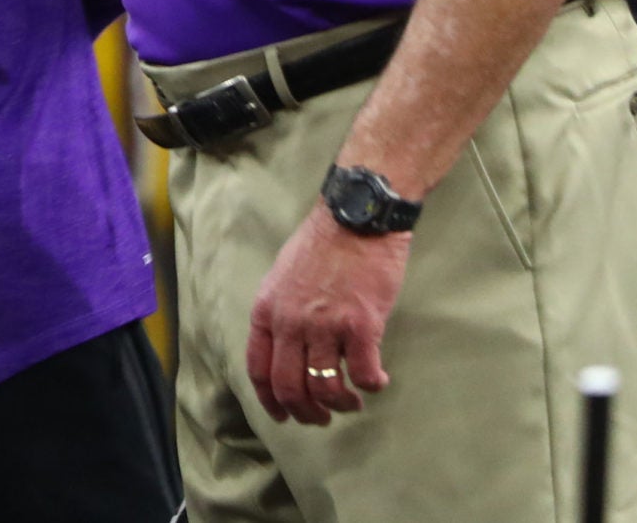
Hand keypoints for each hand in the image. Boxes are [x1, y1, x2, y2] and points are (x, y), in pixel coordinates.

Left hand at [246, 203, 409, 426]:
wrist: (355, 218)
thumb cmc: (322, 245)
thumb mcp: (282, 276)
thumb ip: (281, 312)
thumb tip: (286, 347)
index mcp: (267, 310)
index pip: (259, 369)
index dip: (270, 400)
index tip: (284, 416)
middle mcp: (291, 322)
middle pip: (289, 387)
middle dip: (306, 412)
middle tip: (321, 418)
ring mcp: (325, 325)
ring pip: (326, 387)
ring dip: (341, 404)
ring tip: (352, 401)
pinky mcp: (361, 325)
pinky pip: (364, 374)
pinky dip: (371, 386)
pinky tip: (377, 381)